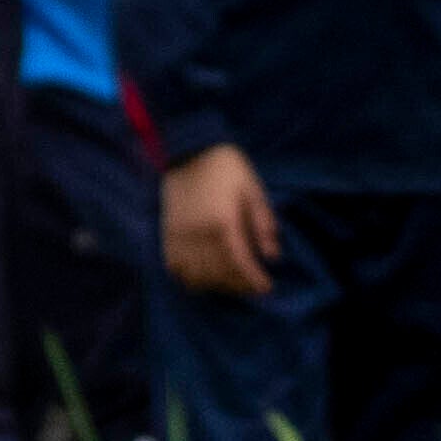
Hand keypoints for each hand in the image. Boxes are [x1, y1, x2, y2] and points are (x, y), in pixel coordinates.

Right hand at [163, 146, 280, 296]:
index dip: (254, 280)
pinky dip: (187, 277)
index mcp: (223, 222)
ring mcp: (180, 235)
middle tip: (252, 289)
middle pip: (218, 273)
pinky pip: (174, 265)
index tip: (266, 288)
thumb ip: (263, 225)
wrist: (190, 150)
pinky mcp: (168, 232)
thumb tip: (272, 256)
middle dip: (237, 286)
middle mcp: (199, 234)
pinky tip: (201, 279)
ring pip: (194, 273)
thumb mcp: (255, 192)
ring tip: (230, 285)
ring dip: (214, 285)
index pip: (240, 263)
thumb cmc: (228, 169)